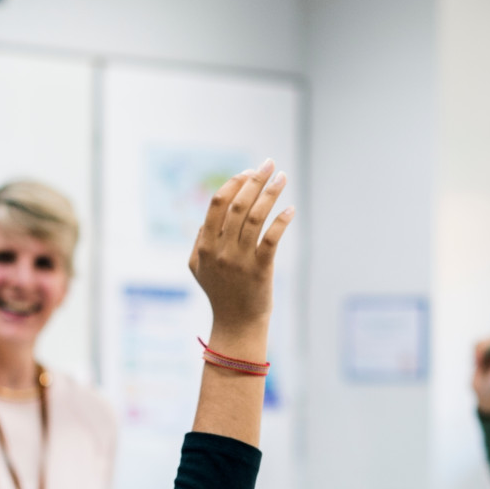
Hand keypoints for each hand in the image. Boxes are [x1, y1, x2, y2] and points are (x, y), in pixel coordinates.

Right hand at [188, 159, 294, 356]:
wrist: (237, 324)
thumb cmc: (220, 293)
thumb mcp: (199, 268)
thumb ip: (200, 241)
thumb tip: (208, 216)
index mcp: (205, 246)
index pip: (217, 204)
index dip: (233, 183)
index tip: (249, 171)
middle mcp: (221, 250)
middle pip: (238, 205)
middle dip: (254, 180)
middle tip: (269, 164)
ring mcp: (240, 260)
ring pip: (255, 217)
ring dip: (270, 193)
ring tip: (282, 177)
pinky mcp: (260, 270)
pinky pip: (272, 238)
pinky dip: (282, 220)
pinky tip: (290, 208)